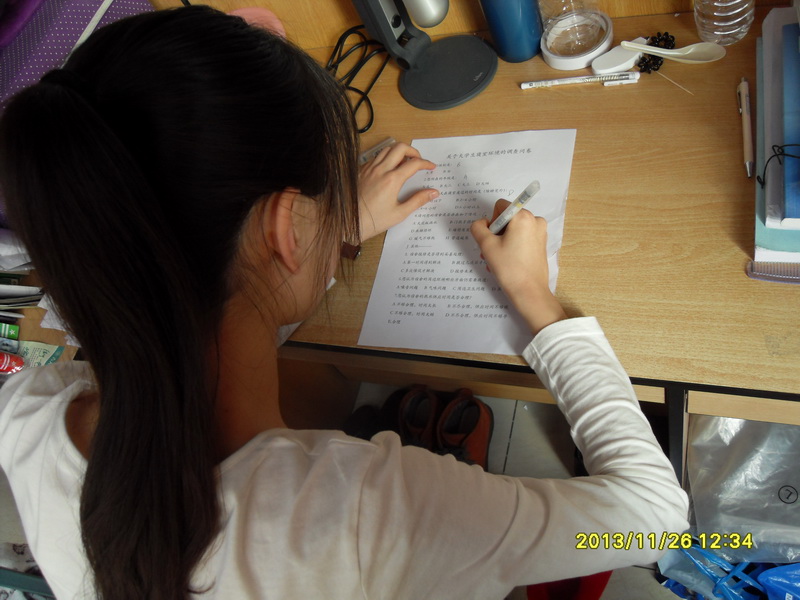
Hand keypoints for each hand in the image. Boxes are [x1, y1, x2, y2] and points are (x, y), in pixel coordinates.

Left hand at [358, 142, 438, 241]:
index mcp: (392, 179)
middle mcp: (380, 169)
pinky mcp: (361, 170)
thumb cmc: (374, 221)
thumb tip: (434, 192)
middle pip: (400, 147)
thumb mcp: (399, 213)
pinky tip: (388, 169)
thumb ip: (418, 200)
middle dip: (413, 151)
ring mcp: (369, 168)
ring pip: (387, 149)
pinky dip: (386, 157)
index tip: (431, 167)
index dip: (426, 163)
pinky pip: (375, 157)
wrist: (348, 222)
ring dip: (398, 152)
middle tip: (418, 160)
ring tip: (404, 163)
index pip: (414, 163)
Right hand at [471, 200, 566, 335]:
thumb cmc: (509, 268)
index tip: (492, 239)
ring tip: (496, 260)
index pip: (500, 206)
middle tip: (491, 252)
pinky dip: (512, 246)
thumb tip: (482, 223)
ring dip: (501, 242)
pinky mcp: (541, 244)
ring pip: (513, 230)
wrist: (529, 292)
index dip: (491, 221)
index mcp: (523, 216)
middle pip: (507, 218)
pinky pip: (522, 238)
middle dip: (496, 233)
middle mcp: (535, 220)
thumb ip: (478, 228)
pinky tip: (506, 262)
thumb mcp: (486, 246)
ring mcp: (540, 233)